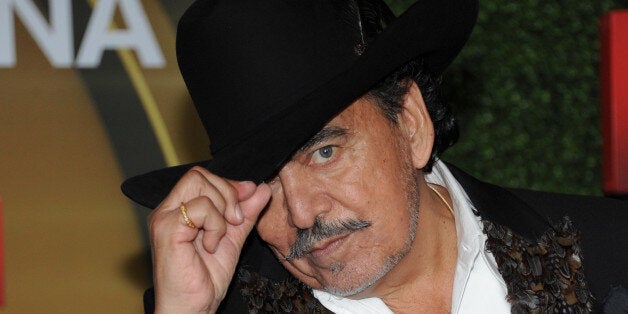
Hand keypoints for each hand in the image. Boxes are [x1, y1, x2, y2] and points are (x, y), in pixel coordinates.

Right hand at [148, 166, 271, 312]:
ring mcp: (164, 218)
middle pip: (198, 174)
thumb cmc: (205, 279)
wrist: (194, 308)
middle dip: (227, 193)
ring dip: (221, 210)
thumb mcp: (232, 238)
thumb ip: (244, 213)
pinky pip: (201, 207)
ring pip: (200, 184)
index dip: (228, 185)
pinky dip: (215, 225)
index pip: (201, 176)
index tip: (247, 199)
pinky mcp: (167, 229)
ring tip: (220, 237)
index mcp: (178, 209)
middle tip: (235, 221)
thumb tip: (261, 188)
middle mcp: (167, 210)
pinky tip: (211, 246)